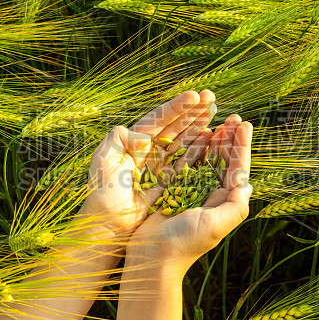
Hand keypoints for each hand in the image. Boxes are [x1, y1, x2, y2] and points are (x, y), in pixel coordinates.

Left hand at [78, 90, 216, 239]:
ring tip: (214, 110)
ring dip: (199, 124)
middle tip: (210, 96)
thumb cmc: (104, 191)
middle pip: (175, 126)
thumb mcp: (104, 159)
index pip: (159, 119)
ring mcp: (161, 165)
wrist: (110, 223)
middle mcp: (149, 150)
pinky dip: (200, 148)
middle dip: (192, 111)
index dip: (176, 107)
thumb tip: (144, 136)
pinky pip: (188, 161)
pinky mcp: (170, 181)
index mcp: (133, 141)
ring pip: (184, 140)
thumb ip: (119, 138)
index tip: (193, 96)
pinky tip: (211, 136)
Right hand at [126, 114, 252, 277]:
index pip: (237, 169)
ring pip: (207, 160)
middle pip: (224, 161)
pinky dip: (193, 149)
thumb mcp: (217, 224)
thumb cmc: (186, 242)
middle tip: (234, 118)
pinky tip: (196, 136)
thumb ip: (236, 205)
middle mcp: (211, 196)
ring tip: (219, 122)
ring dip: (214, 141)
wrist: (153, 257)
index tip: (245, 125)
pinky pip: (186, 164)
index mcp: (224, 203)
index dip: (242, 146)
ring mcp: (192, 192)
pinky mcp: (174, 190)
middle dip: (230, 139)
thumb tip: (248, 182)